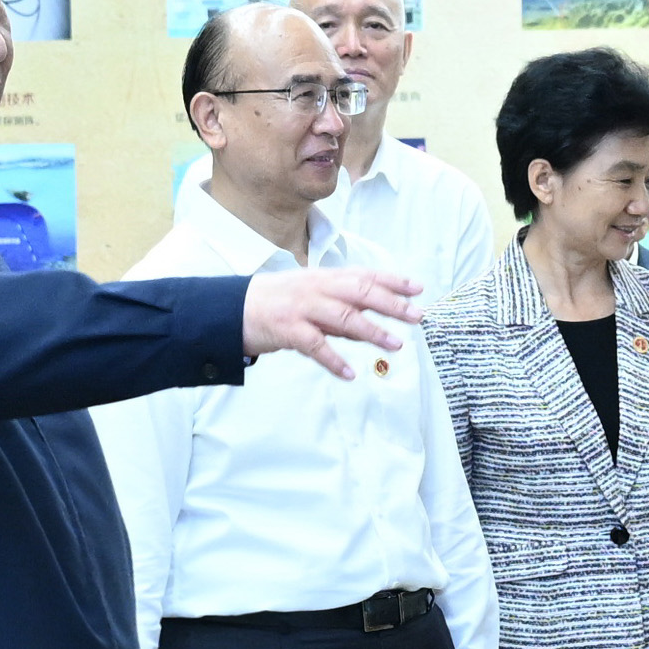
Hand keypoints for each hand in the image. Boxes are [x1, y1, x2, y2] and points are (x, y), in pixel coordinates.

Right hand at [241, 265, 419, 378]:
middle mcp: (316, 288)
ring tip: (395, 344)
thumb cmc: (274, 302)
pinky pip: (316, 346)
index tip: (417, 288)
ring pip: (344, 317)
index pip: (364, 275)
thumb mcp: (309, 296)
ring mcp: (302, 308)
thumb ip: (338, 307)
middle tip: (417, 315)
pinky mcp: (287, 330)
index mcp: (323, 278)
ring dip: (372, 331)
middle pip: (360, 292)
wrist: (231, 309)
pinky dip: (334, 360)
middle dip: (391, 303)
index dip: (392, 281)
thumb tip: (370, 319)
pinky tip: (350, 373)